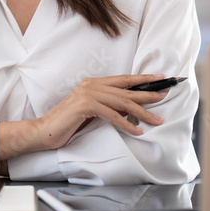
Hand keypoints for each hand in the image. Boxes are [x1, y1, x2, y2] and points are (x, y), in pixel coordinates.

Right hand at [28, 74, 167, 153]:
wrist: (44, 131)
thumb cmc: (67, 124)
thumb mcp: (91, 112)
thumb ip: (108, 106)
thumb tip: (130, 108)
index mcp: (92, 83)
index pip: (122, 79)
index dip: (142, 79)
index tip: (160, 79)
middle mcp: (91, 85)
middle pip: (126, 90)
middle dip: (148, 94)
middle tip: (165, 96)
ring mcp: (87, 94)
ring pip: (122, 102)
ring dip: (142, 112)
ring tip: (157, 119)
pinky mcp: (84, 106)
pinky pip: (112, 115)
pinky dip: (126, 124)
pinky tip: (137, 131)